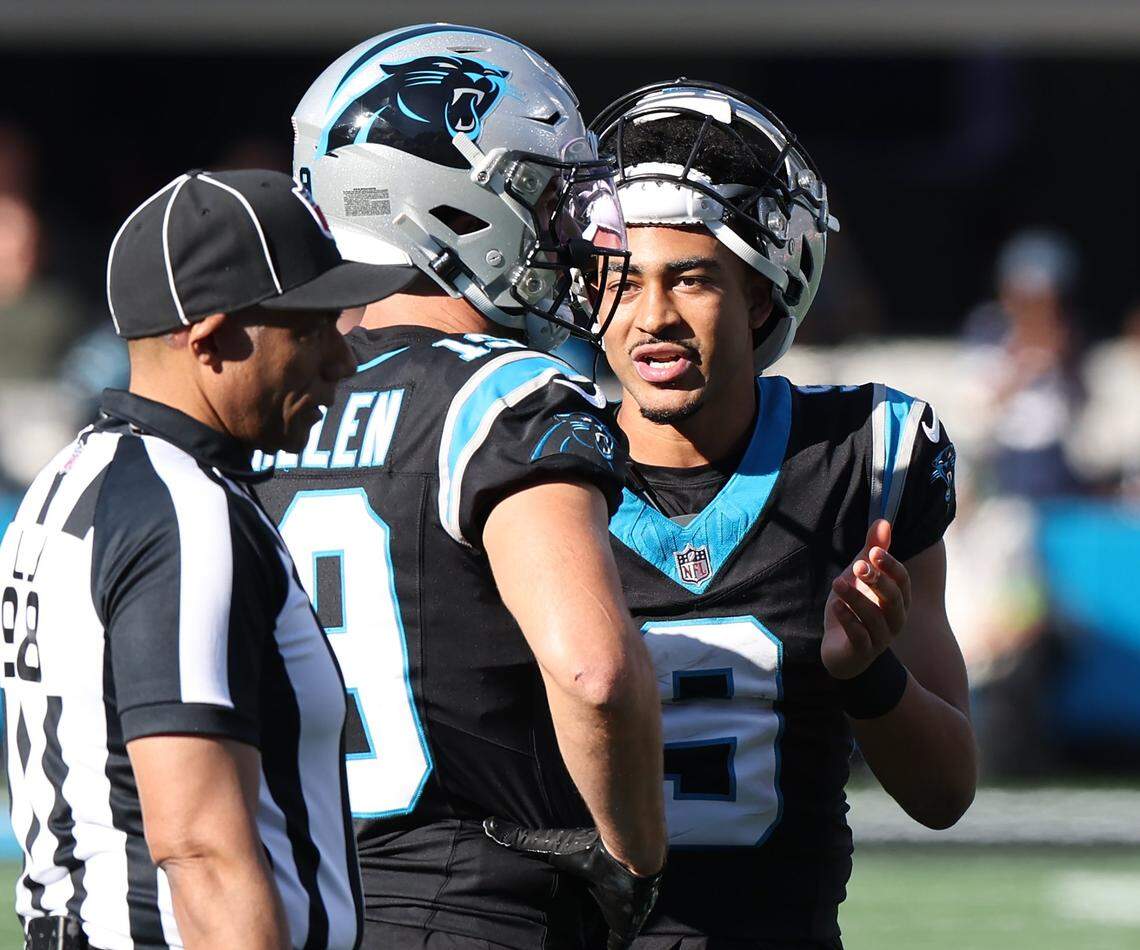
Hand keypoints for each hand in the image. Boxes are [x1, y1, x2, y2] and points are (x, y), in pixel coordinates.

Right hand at [483, 818, 662, 949]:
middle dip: (578, 922)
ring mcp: (613, 911)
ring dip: (592, 937)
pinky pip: (617, 947)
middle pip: (586, 913)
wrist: (627, 858)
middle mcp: (597, 894)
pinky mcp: (626, 928)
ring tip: (576, 946)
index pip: (571, 893)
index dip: (563, 902)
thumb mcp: (546, 846)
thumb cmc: (586, 850)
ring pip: (602, 929)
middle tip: (561, 936)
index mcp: (582, 878)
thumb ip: (518, 839)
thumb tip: (487, 824)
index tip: (549, 913)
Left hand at [822, 519, 910, 679]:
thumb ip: (873, 551)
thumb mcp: (861, 577)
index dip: (890, 566)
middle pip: (894, 599)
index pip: (903, 581)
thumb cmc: (855, 608)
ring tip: (837, 583)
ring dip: (856, 598)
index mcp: (898, 600)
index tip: (874, 551)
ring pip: (875, 618)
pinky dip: (848, 620)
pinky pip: (860, 637)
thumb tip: (883, 520)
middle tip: (858, 566)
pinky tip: (835, 606)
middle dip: (877, 581)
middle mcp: (894, 619)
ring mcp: (880, 638)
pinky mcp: (862, 652)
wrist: (841, 650)